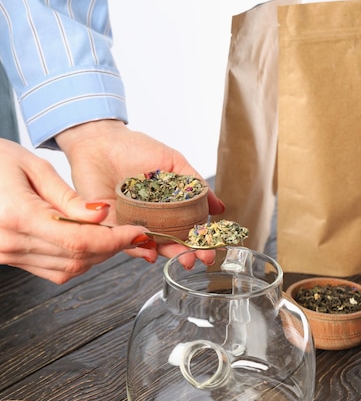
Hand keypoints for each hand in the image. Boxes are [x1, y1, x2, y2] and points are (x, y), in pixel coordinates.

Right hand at [0, 139, 160, 282]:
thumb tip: (102, 214)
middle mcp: (11, 242)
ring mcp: (8, 255)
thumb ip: (69, 197)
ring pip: (69, 269)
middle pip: (78, 258)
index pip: (80, 240)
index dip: (115, 240)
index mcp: (18, 216)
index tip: (137, 232)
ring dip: (97, 256)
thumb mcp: (32, 166)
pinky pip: (53, 271)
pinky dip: (77, 261)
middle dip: (112, 248)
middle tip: (134, 235)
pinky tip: (88, 244)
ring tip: (114, 237)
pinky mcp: (9, 259)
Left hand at [56, 120, 224, 266]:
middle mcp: (152, 220)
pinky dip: (138, 249)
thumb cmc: (134, 148)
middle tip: (201, 260)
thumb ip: (195, 185)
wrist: (100, 140)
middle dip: (189, 254)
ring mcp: (132, 225)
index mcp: (168, 208)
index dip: (200, 241)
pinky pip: (125, 242)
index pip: (187, 230)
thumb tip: (219, 208)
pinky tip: (151, 253)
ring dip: (169, 255)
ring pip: (152, 246)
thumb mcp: (173, 163)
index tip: (212, 249)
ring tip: (183, 260)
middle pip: (173, 243)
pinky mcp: (111, 226)